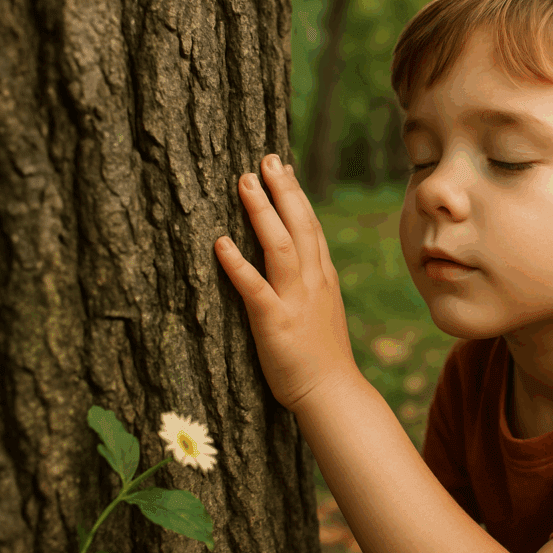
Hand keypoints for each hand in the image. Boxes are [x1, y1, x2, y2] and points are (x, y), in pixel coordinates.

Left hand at [214, 155, 358, 410]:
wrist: (332, 393)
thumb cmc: (323, 357)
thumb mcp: (324, 309)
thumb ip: (312, 282)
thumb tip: (300, 260)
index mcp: (323, 278)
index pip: (311, 227)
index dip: (297, 196)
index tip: (283, 169)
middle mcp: (313, 282)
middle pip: (300, 225)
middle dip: (283, 190)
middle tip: (266, 159)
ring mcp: (296, 301)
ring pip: (281, 246)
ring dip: (262, 212)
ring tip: (244, 182)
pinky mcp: (275, 323)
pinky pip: (254, 287)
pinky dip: (237, 263)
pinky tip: (220, 241)